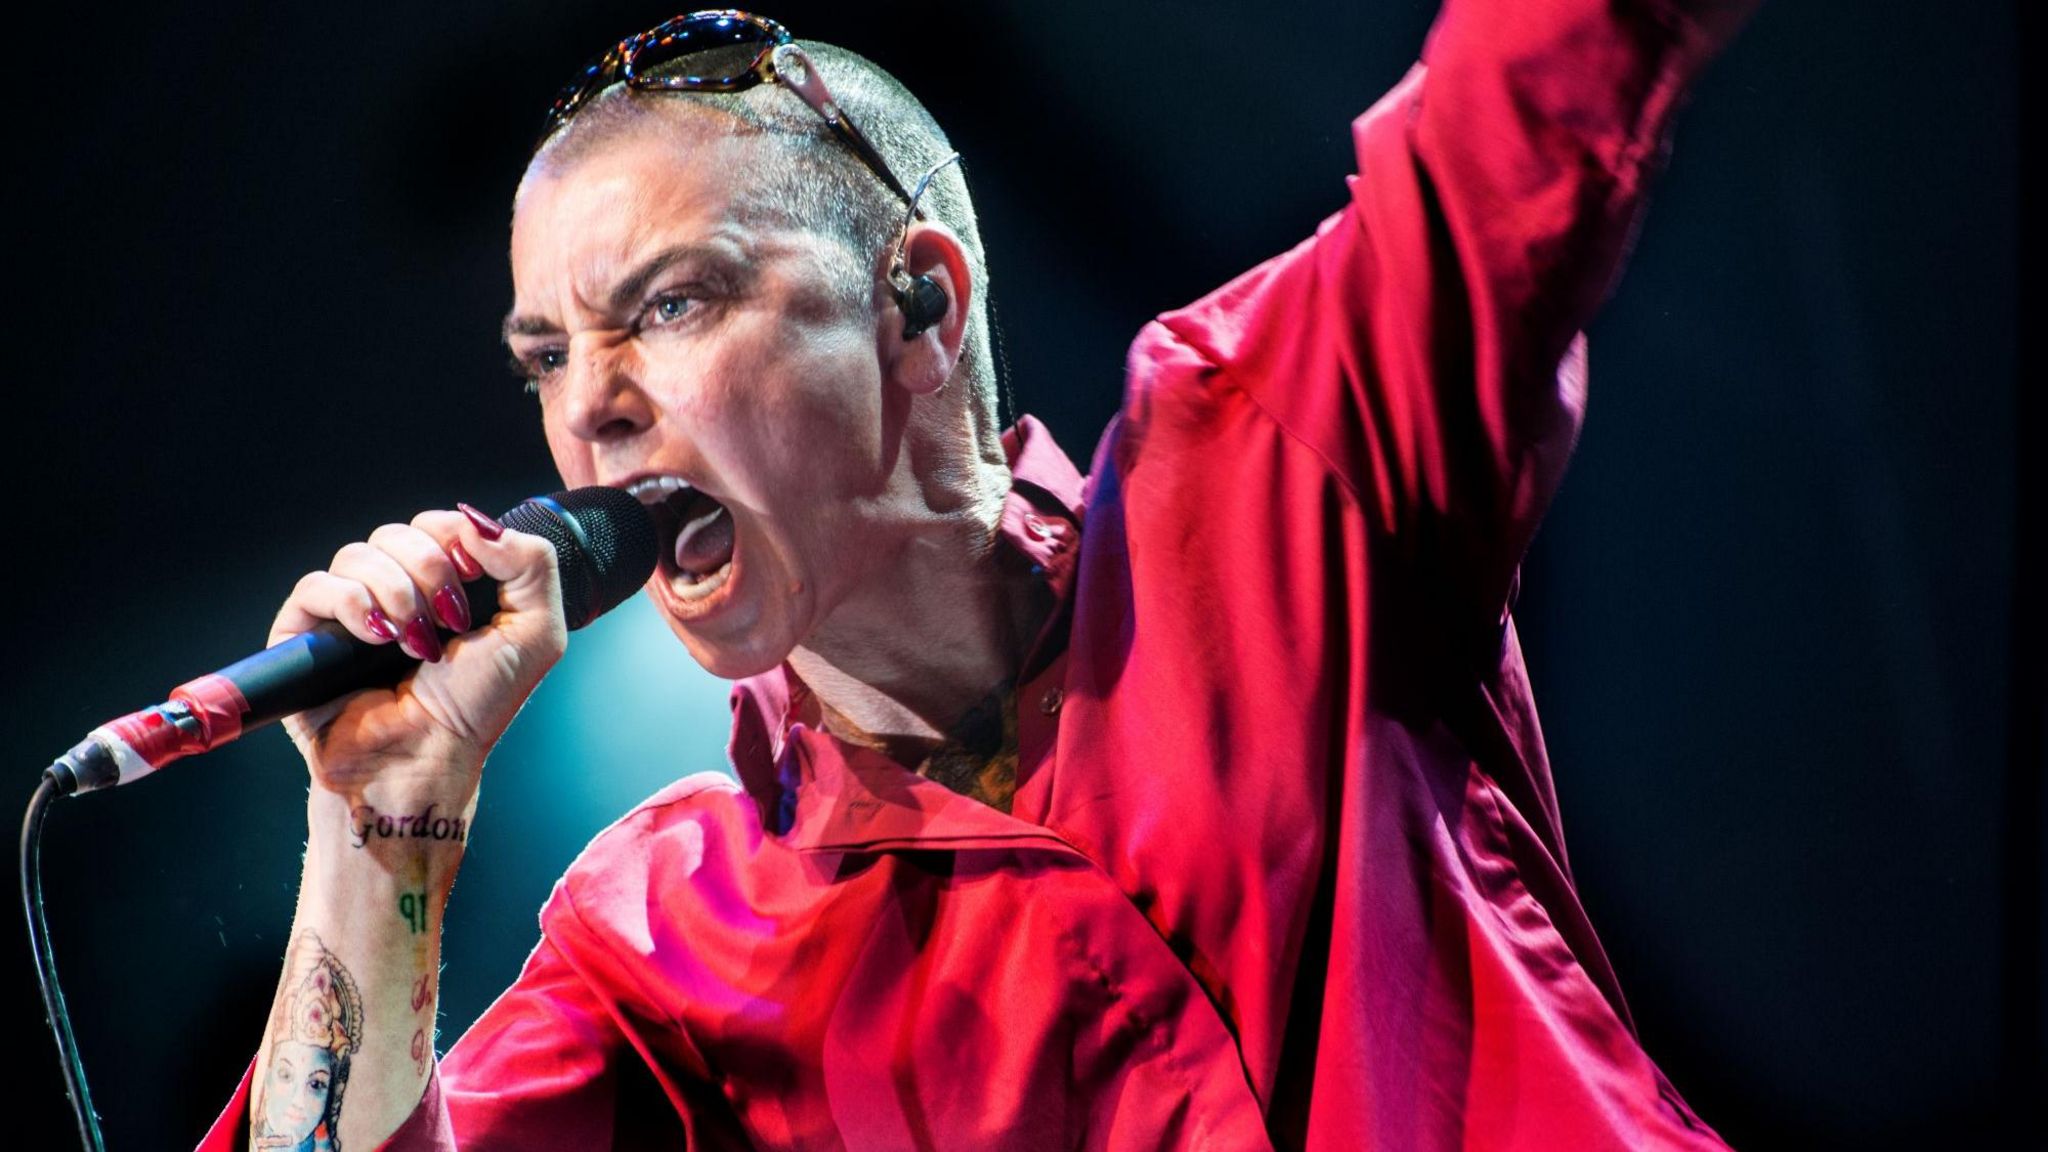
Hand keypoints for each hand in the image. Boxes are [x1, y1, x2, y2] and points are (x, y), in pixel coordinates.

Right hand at [268, 504, 566, 808]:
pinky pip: (316, 586)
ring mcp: (346, 611)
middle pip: (398, 532)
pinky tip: (377, 637)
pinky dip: (351, 604)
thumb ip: (532, 564)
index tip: (473, 580)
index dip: (455, 540)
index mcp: (442, 585)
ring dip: (396, 592)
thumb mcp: (535, 632)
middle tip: (449, 619)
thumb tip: (480, 521)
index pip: (438, 524)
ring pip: (357, 553)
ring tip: (413, 642)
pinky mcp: (304, 633)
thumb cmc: (477, 706)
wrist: (426, 759)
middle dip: (429, 569)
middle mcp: (394, 591)